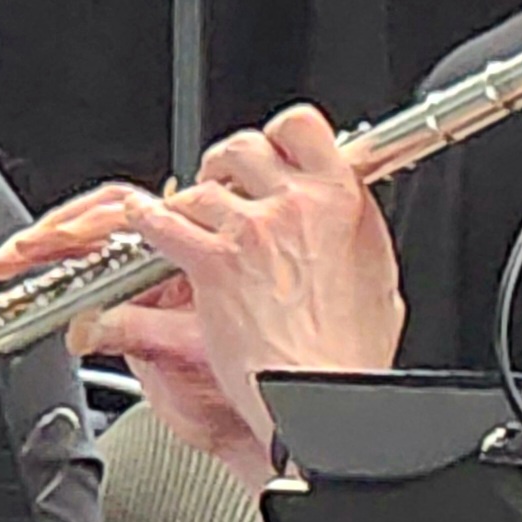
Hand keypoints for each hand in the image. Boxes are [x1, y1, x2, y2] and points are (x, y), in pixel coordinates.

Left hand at [0, 107, 401, 474]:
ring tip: (184, 219)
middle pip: (244, 148)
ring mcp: (253, 230)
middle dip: (225, 166)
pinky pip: (162, 221)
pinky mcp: (213, 260)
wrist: (323, 395)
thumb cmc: (351, 355)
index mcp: (343, 202)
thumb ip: (355, 238)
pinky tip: (143, 223)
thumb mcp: (378, 282)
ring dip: (188, 202)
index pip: (302, 127)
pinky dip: (145, 221)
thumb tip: (348, 223)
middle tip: (222, 188)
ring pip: (201, 187)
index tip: (270, 154)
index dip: (277, 137)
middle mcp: (298, 206)